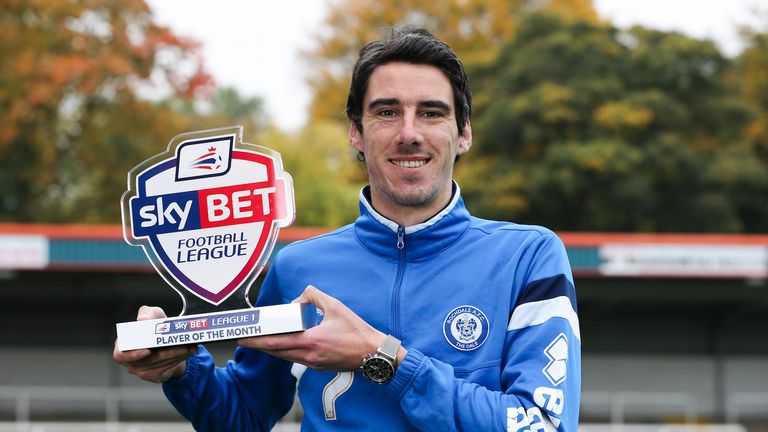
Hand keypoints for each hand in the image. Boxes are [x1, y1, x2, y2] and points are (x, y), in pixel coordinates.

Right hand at [113, 306, 197, 383]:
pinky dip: (179, 359)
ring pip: (160, 365)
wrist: (166, 340)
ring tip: (190, 347)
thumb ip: (147, 313)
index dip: (133, 355)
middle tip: (182, 345)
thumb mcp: (152, 315)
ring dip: (177, 355)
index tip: (148, 351)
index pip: (120, 355)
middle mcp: (130, 361)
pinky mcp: (153, 375)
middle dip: (167, 352)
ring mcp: (141, 371)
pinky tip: (188, 352)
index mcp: (123, 346)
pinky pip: (166, 369)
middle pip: (148, 360)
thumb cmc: (154, 328)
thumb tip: (143, 319)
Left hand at [238, 285, 393, 370]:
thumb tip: (300, 297)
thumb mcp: (335, 306)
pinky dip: (287, 352)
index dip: (257, 341)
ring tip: (263, 340)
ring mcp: (313, 364)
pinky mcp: (319, 367)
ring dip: (273, 349)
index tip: (244, 338)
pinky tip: (287, 344)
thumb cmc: (357, 331)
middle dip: (260, 345)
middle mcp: (309, 356)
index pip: (276, 342)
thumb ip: (314, 296)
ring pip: (286, 357)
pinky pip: (296, 359)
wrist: (373, 354)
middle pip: (276, 352)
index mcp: (310, 341)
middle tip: (247, 339)